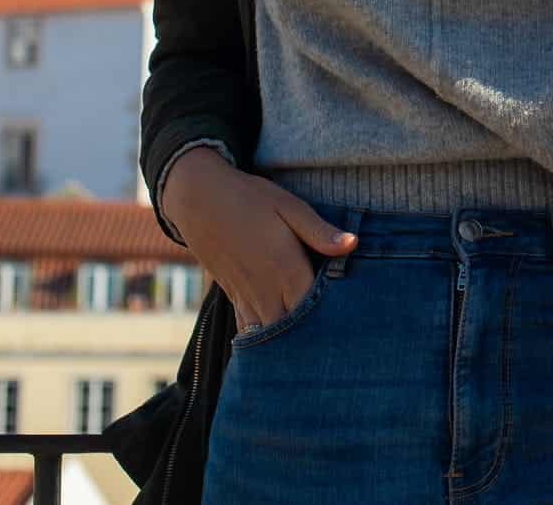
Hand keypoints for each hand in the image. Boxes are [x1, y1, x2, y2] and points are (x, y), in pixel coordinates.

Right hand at [161, 148, 356, 332]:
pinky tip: (274, 351)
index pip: (314, 311)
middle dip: (312, 339)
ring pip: (268, 337)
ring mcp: (246, 298)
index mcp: (286, 269)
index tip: (350, 325)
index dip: (333, 322)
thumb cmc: (249, 199)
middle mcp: (266, 290)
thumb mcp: (289, 206)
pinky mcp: (233, 298)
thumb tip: (353, 244)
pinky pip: (246, 330)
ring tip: (309, 353)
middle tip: (334, 344)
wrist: (198, 199)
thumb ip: (319, 231)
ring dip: (286, 345)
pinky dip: (260, 343)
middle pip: (293, 332)